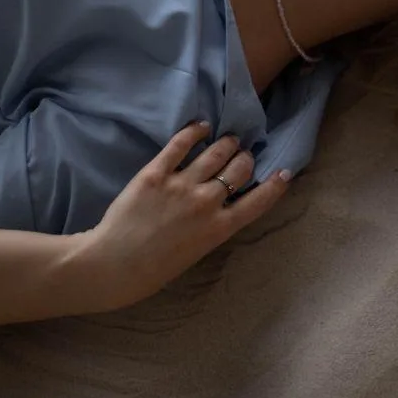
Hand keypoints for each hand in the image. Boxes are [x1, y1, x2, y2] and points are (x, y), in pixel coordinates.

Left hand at [80, 123, 291, 310]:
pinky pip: (180, 144)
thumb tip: (224, 202)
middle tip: (241, 155)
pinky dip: (194, 131)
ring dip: (226, 143)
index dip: (275, 185)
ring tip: (227, 139)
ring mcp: (181, 186)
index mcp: (219, 229)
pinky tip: (201, 127)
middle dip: (245, 158)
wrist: (114, 266)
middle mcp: (206, 203)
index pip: (257, 201)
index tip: (284, 171)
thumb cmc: (155, 270)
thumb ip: (214, 226)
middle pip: (239, 168)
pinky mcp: (156, 173)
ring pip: (216, 151)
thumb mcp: (197, 252)